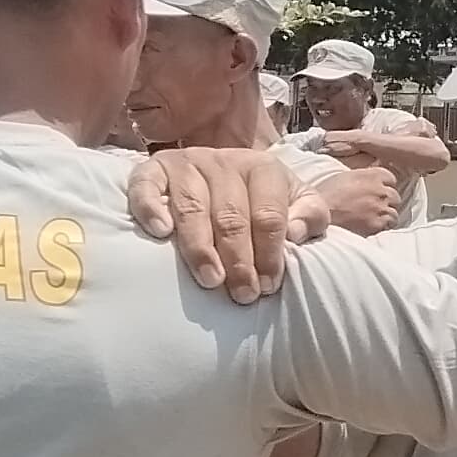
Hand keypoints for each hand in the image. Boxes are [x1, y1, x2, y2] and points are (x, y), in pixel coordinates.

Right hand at [124, 148, 312, 302]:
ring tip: (210, 280)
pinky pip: (146, 186)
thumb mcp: (297, 203)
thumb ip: (310, 215)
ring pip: (192, 207)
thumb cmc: (263, 201)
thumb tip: (297, 233)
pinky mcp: (154, 169)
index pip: (269, 214)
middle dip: (238, 259)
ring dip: (200, 247)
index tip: (268, 286)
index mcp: (262, 168)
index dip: (269, 253)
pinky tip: (161, 233)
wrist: (224, 176)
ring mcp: (186, 164)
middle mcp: (222, 161)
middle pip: (231, 216)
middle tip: (242, 294)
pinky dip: (151, 208)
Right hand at [308, 162, 406, 237]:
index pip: (390, 179)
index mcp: (371, 175)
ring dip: (385, 215)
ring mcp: (380, 207)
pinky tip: (370, 227)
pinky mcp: (378, 223)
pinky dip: (382, 226)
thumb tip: (370, 178)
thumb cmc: (325, 196)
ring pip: (394, 212)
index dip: (383, 186)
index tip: (376, 192)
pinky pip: (388, 225)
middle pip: (394, 196)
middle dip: (385, 201)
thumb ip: (361, 177)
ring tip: (370, 219)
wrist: (316, 215)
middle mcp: (379, 190)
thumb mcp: (343, 177)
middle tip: (372, 208)